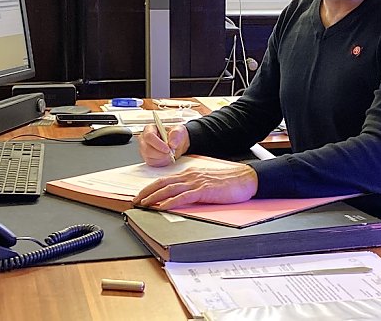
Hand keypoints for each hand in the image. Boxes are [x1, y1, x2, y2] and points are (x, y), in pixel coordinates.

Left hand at [133, 165, 257, 209]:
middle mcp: (189, 175)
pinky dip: (170, 201)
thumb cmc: (228, 182)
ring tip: (143, 204)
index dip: (150, 188)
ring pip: (169, 189)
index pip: (164, 180)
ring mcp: (196, 182)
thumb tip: (179, 196)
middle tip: (135, 201)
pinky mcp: (203, 190)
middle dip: (146, 193)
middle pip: (162, 183)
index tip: (140, 195)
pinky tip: (162, 207)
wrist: (245, 179)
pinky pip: (183, 196)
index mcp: (189, 173)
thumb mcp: (205, 182)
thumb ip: (192, 187)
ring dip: (154, 197)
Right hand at [139, 123, 189, 166]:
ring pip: (149, 157)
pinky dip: (162, 162)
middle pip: (147, 149)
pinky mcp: (147, 158)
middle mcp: (145, 139)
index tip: (167, 149)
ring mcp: (145, 149)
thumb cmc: (175, 135)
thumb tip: (172, 143)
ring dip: (162, 158)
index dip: (158, 144)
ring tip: (170, 154)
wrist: (177, 144)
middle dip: (161, 153)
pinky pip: (152, 163)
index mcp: (150, 129)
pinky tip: (167, 157)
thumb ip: (176, 134)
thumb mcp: (179, 130)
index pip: (149, 136)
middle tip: (171, 153)